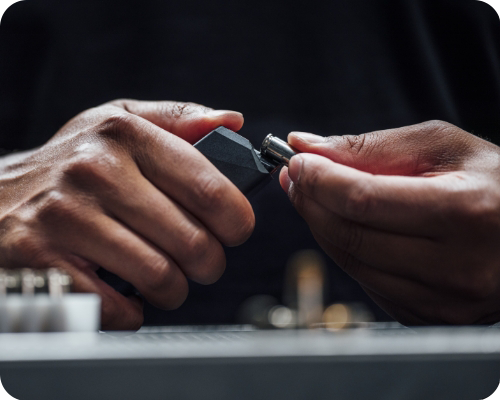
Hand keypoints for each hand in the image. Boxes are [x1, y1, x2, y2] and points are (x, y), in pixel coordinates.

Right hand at [0, 99, 254, 329]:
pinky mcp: (43, 259)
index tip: (234, 230)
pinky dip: (132, 310)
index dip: (236, 220)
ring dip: (174, 288)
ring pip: (161, 276)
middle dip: (209, 262)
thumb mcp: (119, 123)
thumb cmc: (72, 163)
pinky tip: (126, 292)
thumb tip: (231, 122)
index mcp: (124, 135)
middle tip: (201, 260)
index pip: (209, 188)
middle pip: (192, 240)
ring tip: (166, 277)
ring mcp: (66, 216)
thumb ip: (178, 119)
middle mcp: (95, 171)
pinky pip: (117, 306)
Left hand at [280, 120, 499, 324]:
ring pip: (351, 263)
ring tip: (318, 196)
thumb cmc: (492, 183)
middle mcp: (455, 265)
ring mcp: (442, 299)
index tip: (299, 163)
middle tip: (298, 177)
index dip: (320, 180)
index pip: (363, 201)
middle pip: (350, 236)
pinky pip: (367, 282)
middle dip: (311, 202)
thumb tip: (307, 146)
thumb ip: (371, 147)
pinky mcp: (429, 314)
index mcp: (463, 211)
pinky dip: (349, 251)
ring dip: (323, 226)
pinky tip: (353, 227)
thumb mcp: (441, 146)